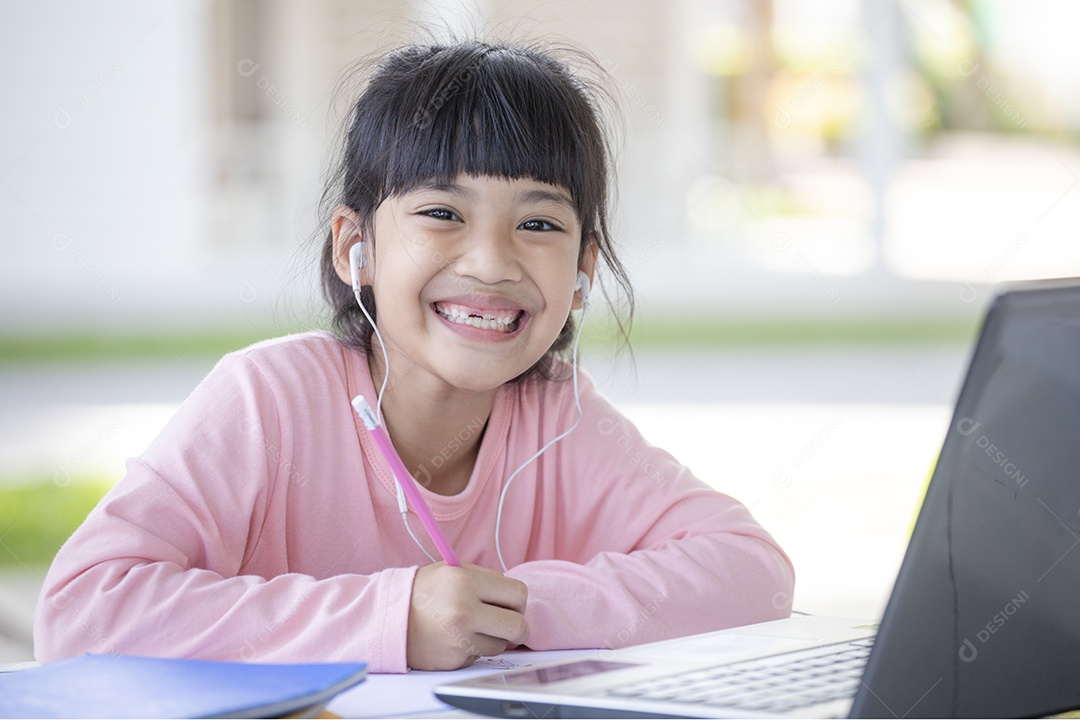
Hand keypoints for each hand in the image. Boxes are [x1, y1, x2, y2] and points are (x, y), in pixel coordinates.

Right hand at [407, 562, 528, 669]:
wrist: (388, 618)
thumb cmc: (423, 591)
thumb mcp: (452, 570)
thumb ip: (486, 579)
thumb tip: (516, 598)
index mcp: (465, 582)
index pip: (518, 594)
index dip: (518, 601)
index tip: (511, 604)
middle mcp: (464, 611)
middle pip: (518, 626)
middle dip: (518, 627)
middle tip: (508, 625)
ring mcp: (459, 639)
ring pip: (500, 645)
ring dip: (492, 638)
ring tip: (471, 627)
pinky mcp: (454, 660)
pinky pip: (480, 657)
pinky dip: (474, 649)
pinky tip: (455, 638)